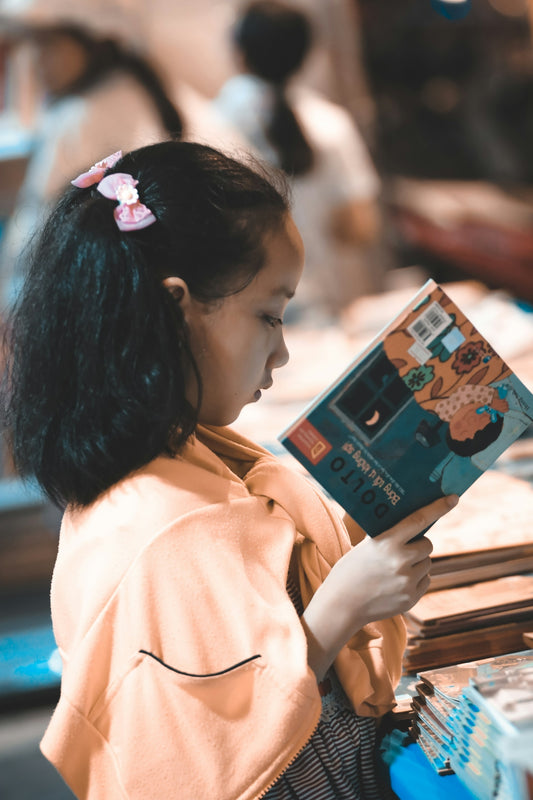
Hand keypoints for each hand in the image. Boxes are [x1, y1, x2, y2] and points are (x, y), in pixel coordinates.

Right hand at [302, 494, 458, 678]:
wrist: (341, 605)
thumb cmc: (351, 570)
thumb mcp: (366, 546)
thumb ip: (389, 536)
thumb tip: (412, 523)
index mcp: (386, 543)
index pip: (418, 520)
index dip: (438, 508)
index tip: (453, 498)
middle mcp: (400, 561)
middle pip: (427, 545)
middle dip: (419, 544)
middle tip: (402, 549)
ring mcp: (407, 582)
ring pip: (427, 564)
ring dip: (417, 563)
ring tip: (394, 569)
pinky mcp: (411, 598)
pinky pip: (425, 580)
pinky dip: (415, 579)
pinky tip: (396, 583)